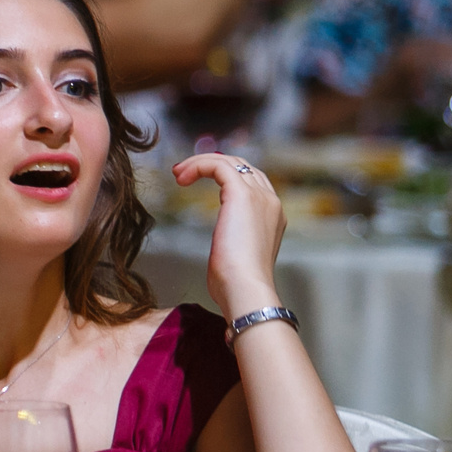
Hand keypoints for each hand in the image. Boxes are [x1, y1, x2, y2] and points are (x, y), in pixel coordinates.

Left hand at [174, 151, 286, 321]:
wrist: (245, 289)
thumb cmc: (236, 284)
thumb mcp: (237, 256)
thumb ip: (233, 241)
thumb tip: (223, 244)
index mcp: (272, 216)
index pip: (251, 181)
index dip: (223, 175)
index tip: (196, 181)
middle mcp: (270, 201)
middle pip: (242, 166)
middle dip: (211, 164)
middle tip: (183, 173)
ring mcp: (259, 196)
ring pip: (230, 162)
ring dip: (201, 162)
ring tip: (178, 173)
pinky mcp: (242, 195)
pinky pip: (219, 166)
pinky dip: (198, 165)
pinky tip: (182, 177)